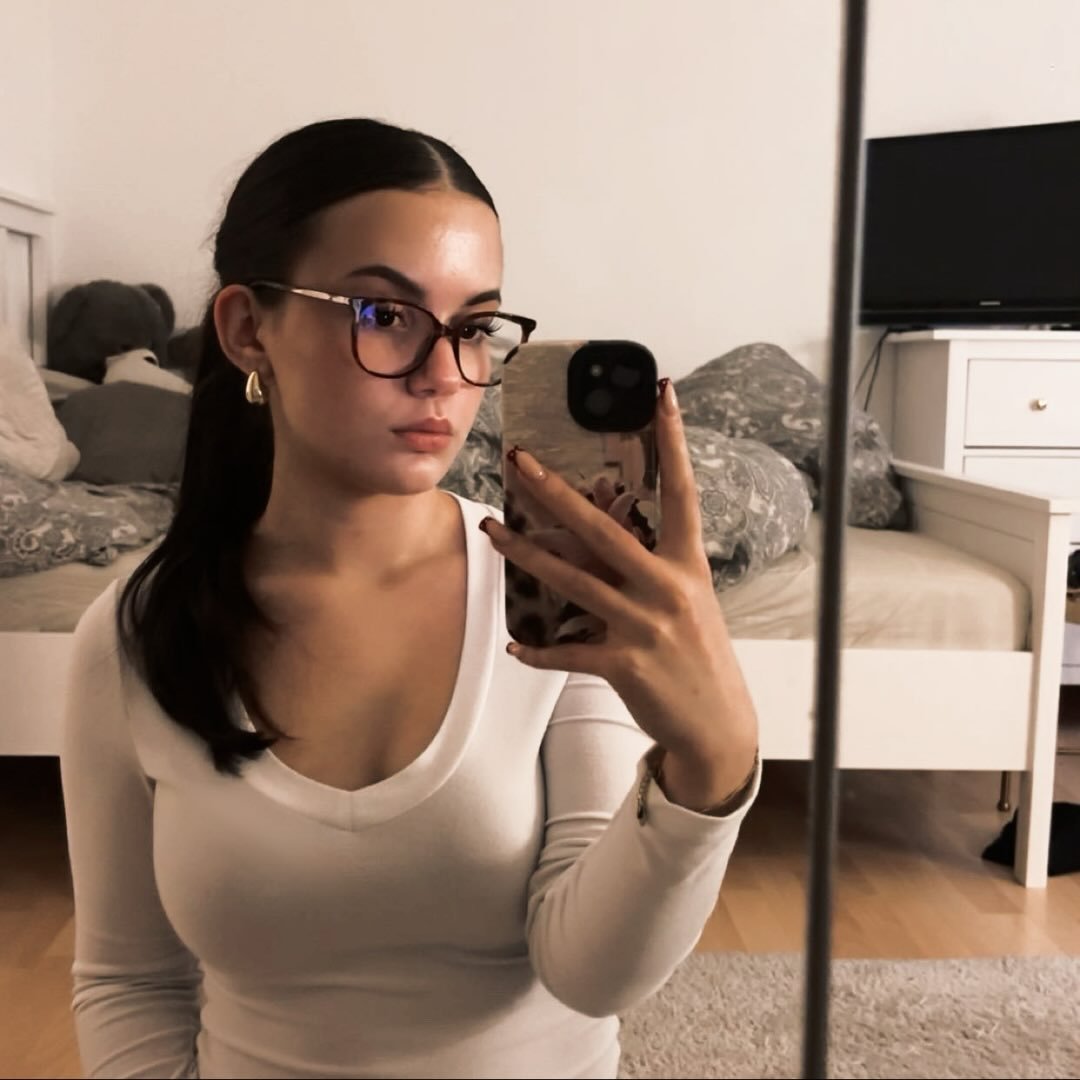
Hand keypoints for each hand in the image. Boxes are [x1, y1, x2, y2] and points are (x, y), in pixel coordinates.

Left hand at [480, 380, 758, 805]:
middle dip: (555, 492)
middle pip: (602, 529)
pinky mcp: (625, 665)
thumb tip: (592, 543)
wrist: (717, 724)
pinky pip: (568, 652)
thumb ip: (644, 569)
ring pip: (571, 582)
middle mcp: (667, 588)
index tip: (662, 394)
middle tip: (519, 460)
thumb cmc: (699, 655)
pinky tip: (516, 646)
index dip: (673, 440)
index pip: (681, 490)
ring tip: (491, 532)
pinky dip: (540, 651)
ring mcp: (645, 626)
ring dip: (524, 556)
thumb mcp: (686, 603)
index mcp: (688, 565)